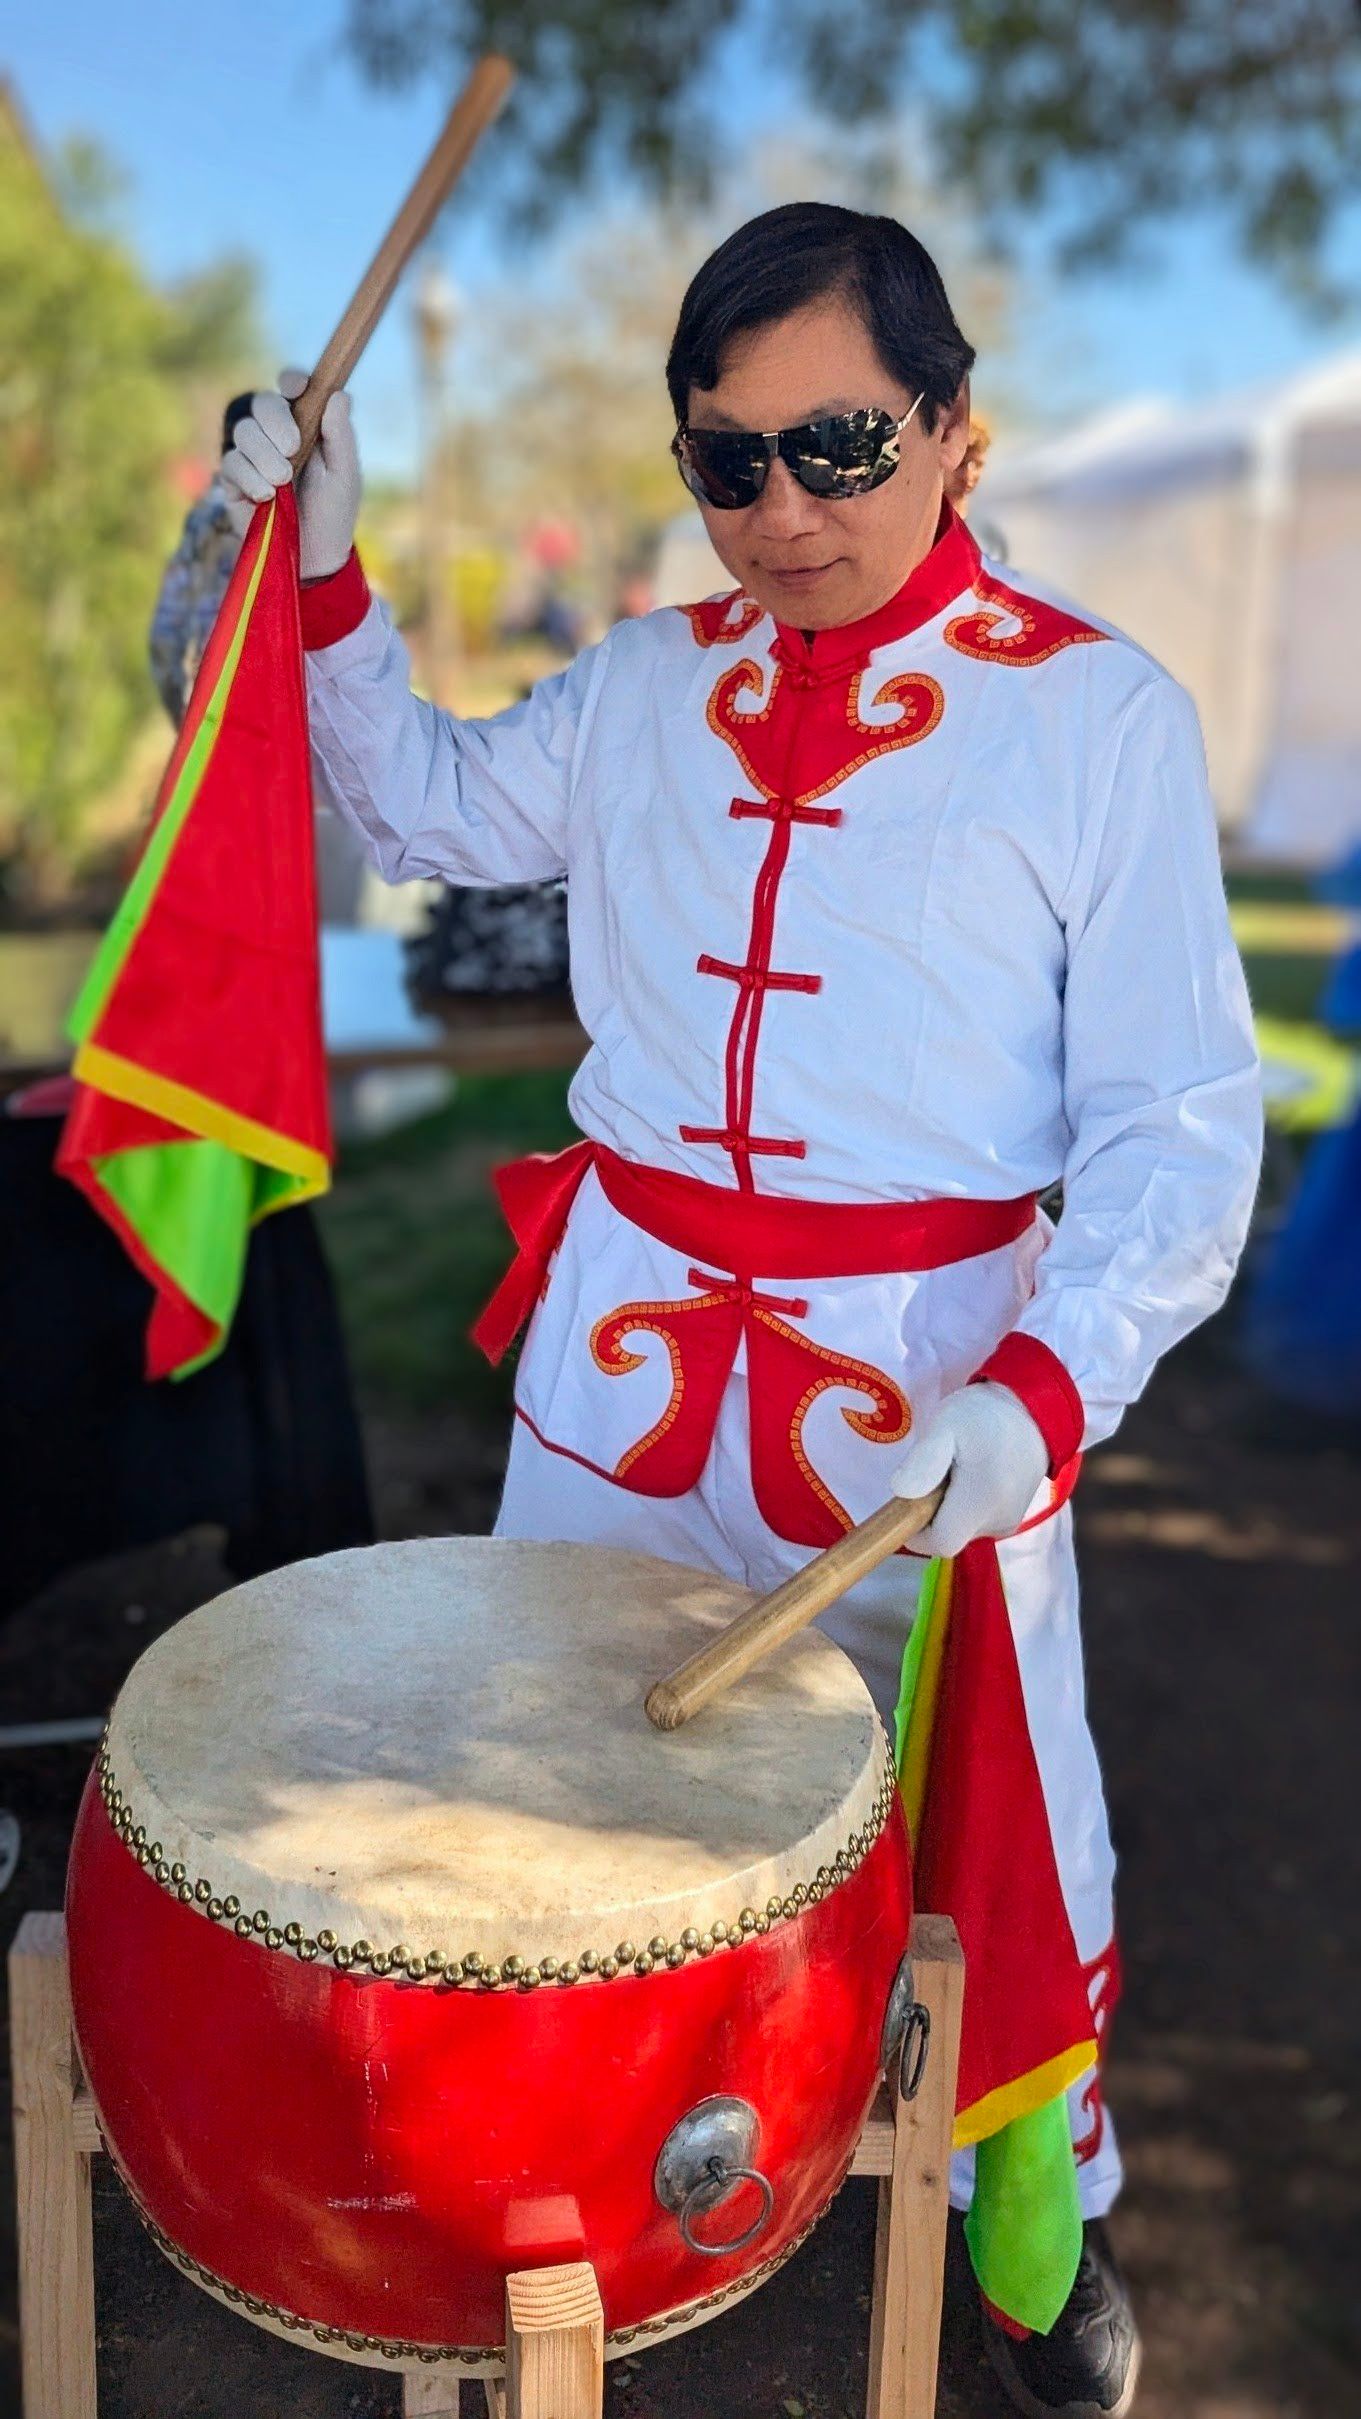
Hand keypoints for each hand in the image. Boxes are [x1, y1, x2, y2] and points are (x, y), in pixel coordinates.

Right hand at [219, 367, 361, 579]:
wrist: (314, 558)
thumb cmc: (334, 515)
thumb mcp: (345, 477)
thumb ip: (341, 437)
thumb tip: (339, 394)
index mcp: (306, 425)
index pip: (292, 389)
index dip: (291, 381)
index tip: (297, 388)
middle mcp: (276, 435)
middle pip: (263, 403)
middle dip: (276, 421)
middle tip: (293, 447)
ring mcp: (252, 456)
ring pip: (244, 431)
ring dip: (265, 454)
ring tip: (283, 481)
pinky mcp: (234, 480)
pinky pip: (231, 462)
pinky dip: (250, 477)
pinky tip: (266, 496)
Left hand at [890, 1383, 1048, 1557]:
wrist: (1030, 1410)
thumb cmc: (982, 1415)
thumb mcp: (945, 1426)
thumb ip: (924, 1460)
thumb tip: (902, 1492)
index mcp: (981, 1502)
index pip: (940, 1542)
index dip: (917, 1530)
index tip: (912, 1499)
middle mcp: (1000, 1522)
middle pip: (949, 1536)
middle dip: (932, 1512)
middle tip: (939, 1471)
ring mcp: (1010, 1522)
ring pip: (962, 1529)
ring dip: (949, 1507)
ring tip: (959, 1468)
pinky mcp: (1013, 1518)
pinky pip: (977, 1522)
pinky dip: (966, 1505)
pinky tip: (973, 1475)